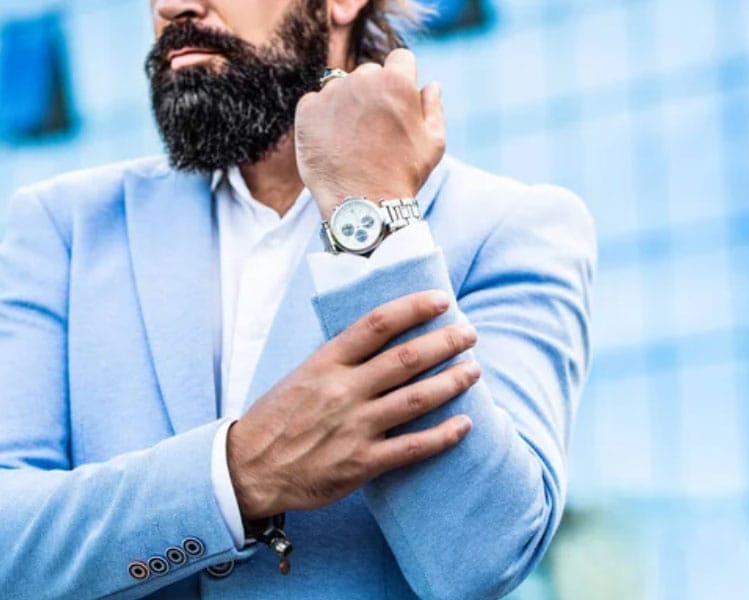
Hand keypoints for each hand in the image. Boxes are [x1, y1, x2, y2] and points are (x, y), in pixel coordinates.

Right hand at [227, 290, 478, 520]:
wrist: (249, 469)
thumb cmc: (278, 418)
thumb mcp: (302, 374)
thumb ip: (341, 358)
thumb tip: (382, 336)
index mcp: (326, 363)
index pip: (377, 324)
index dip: (414, 308)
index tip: (441, 300)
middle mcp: (344, 390)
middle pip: (406, 359)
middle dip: (445, 342)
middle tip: (469, 333)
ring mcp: (355, 427)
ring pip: (416, 398)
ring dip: (451, 382)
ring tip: (473, 370)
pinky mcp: (362, 463)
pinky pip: (412, 447)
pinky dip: (443, 436)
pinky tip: (464, 425)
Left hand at [294, 49, 445, 219]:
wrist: (361, 205)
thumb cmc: (402, 175)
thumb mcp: (433, 144)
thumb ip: (433, 108)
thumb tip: (431, 85)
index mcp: (397, 81)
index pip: (401, 59)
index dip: (402, 81)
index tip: (397, 104)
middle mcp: (362, 79)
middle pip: (370, 73)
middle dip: (374, 93)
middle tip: (375, 130)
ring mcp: (332, 93)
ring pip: (341, 87)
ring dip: (347, 105)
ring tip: (353, 141)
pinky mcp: (307, 110)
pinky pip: (316, 103)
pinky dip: (323, 119)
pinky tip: (334, 144)